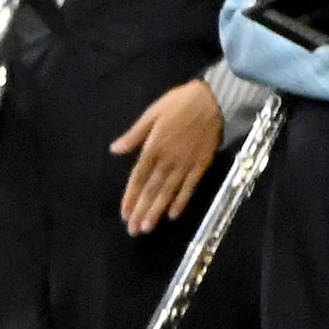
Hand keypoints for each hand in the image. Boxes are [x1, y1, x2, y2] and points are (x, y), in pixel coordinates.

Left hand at [111, 78, 222, 234]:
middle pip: (152, 189)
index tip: (125, 214)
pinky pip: (191, 186)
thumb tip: (114, 150)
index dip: (131, 197)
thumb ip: (134, 135)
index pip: (138, 178)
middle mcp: (168, 160)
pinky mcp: (202, 164)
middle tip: (133, 230)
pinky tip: (174, 215)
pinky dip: (182, 201)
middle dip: (142, 211)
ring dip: (157, 211)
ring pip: (169, 192)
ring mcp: (186, 164)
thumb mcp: (151, 114)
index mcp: (153, 148)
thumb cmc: (179, 103)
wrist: (214, 98)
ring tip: (147, 228)